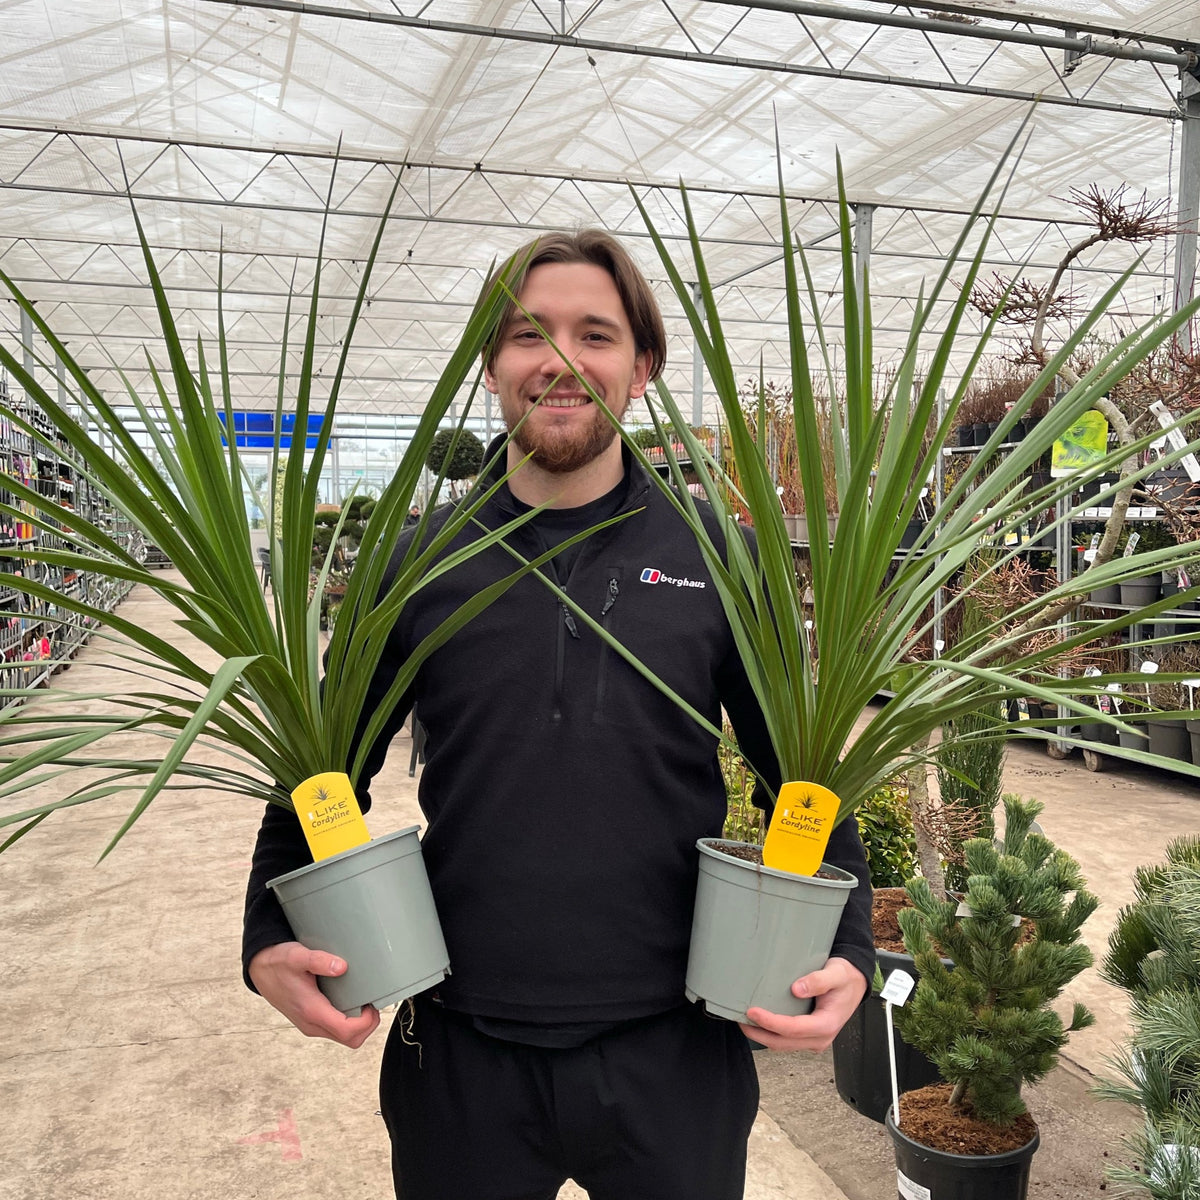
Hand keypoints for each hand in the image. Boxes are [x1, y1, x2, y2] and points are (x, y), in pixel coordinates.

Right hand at [248, 941, 380, 1048]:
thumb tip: (342, 967)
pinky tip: (352, 1001)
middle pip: (350, 1040)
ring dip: (359, 1024)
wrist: (260, 970)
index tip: (374, 1004)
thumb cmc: (278, 962)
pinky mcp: (310, 1021)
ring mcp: (311, 1025)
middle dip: (367, 1026)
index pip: (347, 1031)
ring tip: (365, 1000)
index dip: (367, 1022)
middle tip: (373, 1002)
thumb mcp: (297, 956)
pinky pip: (335, 1029)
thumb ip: (319, 960)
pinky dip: (348, 1021)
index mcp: (311, 1011)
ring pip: (343, 1037)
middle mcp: (311, 1024)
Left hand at [740, 956, 867, 1051]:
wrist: (855, 983)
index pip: (793, 1029)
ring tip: (744, 1021)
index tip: (752, 1011)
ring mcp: (814, 1040)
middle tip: (739, 1019)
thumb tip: (796, 989)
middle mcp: (820, 1038)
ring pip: (783, 1045)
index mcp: (827, 1024)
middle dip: (759, 1033)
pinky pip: (786, 1040)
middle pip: (783, 1043)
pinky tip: (759, 1022)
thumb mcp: (836, 973)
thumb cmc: (845, 977)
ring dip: (762, 1036)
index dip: (771, 1022)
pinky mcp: (809, 1036)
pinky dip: (770, 1034)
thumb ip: (819, 980)